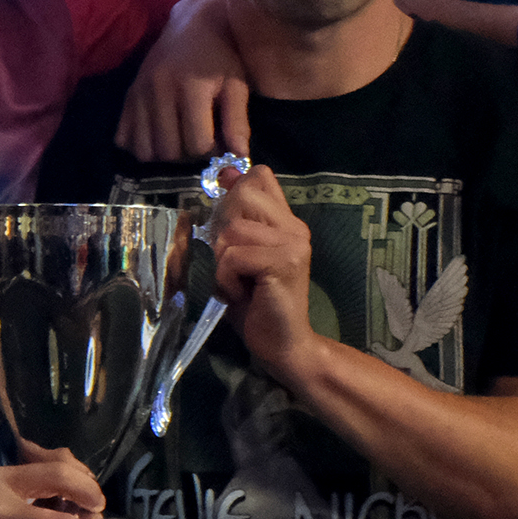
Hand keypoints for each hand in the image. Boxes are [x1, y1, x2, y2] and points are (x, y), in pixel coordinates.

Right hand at [116, 0, 247, 162]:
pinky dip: (140, 144)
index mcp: (192, 87)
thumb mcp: (237, 84)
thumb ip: (237, 121)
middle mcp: (160, 90)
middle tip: (199, 144)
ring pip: (143, 149)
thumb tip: (240, 158)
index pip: (197, 144)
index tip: (219, 144)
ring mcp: (140, 92)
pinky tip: (158, 136)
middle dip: (187, 157)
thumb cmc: (223, 55)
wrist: (194, 21)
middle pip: (168, 151)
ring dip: (162, 156)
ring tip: (179, 141)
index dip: (211, 152)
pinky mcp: (129, 94)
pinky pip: (123, 137)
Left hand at [203, 162, 318, 377]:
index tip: (232, 228)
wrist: (282, 345)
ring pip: (232, 230)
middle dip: (223, 231)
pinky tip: (243, 294)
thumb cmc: (255, 304)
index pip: (259, 176)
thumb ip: (234, 217)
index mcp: (286, 221)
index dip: (235, 192)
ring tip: (240, 282)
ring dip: (223, 262)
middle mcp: (295, 226)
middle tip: (235, 265)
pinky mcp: (285, 262)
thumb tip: (224, 174)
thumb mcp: (238, 254)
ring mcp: (294, 243)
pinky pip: (233, 256)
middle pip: (241, 196)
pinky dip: (227, 279)